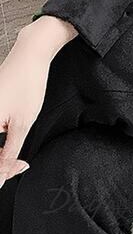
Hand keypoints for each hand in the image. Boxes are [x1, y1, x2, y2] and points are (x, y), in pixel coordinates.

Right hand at [0, 16, 76, 187]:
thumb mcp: (22, 124)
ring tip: (14, 156)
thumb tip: (1, 177)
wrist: (30, 56)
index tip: (19, 168)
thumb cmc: (27, 84)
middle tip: (18, 164)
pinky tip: (8, 142)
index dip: (2, 170)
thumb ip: (9, 153)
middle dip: (0, 164)